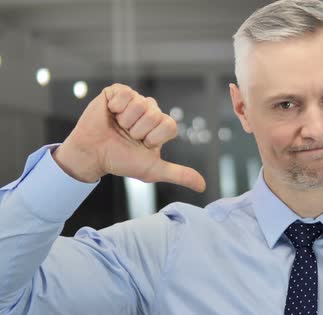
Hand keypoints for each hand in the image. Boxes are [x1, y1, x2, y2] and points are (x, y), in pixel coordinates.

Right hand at [52, 83, 205, 191]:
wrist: (92, 154)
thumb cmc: (121, 161)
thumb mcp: (153, 170)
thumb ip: (179, 174)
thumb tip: (202, 186)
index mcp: (161, 126)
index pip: (170, 125)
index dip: (154, 138)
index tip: (142, 144)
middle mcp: (150, 110)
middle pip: (155, 115)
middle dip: (138, 130)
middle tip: (127, 136)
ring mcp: (134, 100)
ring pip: (140, 105)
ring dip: (126, 120)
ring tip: (117, 126)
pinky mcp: (117, 92)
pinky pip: (125, 94)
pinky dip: (115, 107)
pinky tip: (110, 114)